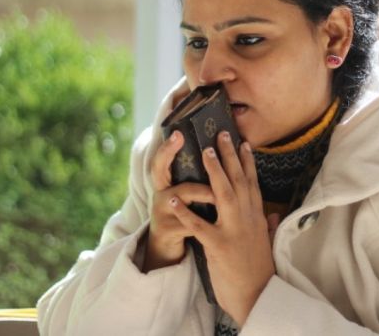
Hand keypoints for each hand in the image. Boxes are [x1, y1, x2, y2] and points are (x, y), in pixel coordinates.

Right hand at [144, 131, 215, 271]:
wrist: (168, 246)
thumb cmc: (183, 214)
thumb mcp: (185, 193)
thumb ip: (194, 176)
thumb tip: (214, 148)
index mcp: (165, 182)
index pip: (161, 158)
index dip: (167, 146)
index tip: (178, 133)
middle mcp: (159, 193)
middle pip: (159, 170)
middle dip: (170, 154)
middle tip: (196, 146)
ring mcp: (160, 211)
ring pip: (180, 195)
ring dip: (202, 191)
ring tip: (219, 188)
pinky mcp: (167, 230)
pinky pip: (188, 222)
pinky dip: (205, 220)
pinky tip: (219, 216)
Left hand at [169, 131, 274, 325]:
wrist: (259, 296)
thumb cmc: (260, 271)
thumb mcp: (266, 244)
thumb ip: (269, 227)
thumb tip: (275, 216)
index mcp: (257, 217)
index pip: (252, 183)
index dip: (246, 162)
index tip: (242, 142)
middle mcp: (248, 219)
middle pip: (238, 181)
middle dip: (228, 156)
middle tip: (219, 134)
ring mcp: (234, 231)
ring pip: (224, 195)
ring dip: (213, 173)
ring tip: (203, 152)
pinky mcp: (219, 246)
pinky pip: (199, 227)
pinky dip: (185, 213)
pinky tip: (173, 201)